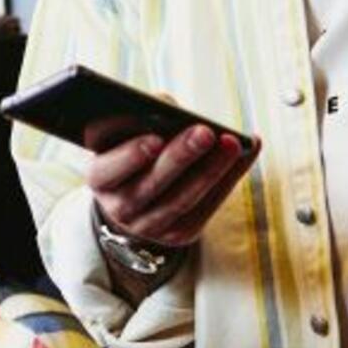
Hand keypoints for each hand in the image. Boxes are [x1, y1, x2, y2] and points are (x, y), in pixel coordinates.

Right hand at [88, 123, 260, 247]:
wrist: (132, 198)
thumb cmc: (129, 150)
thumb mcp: (122, 135)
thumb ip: (140, 119)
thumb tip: (177, 113)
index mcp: (100, 179)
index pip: (110, 170)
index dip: (131, 156)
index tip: (154, 139)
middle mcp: (121, 209)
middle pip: (154, 184)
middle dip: (182, 157)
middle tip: (205, 132)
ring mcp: (152, 227)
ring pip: (185, 199)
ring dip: (213, 169)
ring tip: (232, 142)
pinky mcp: (181, 234)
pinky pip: (209, 205)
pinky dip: (231, 176)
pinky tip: (248, 148)